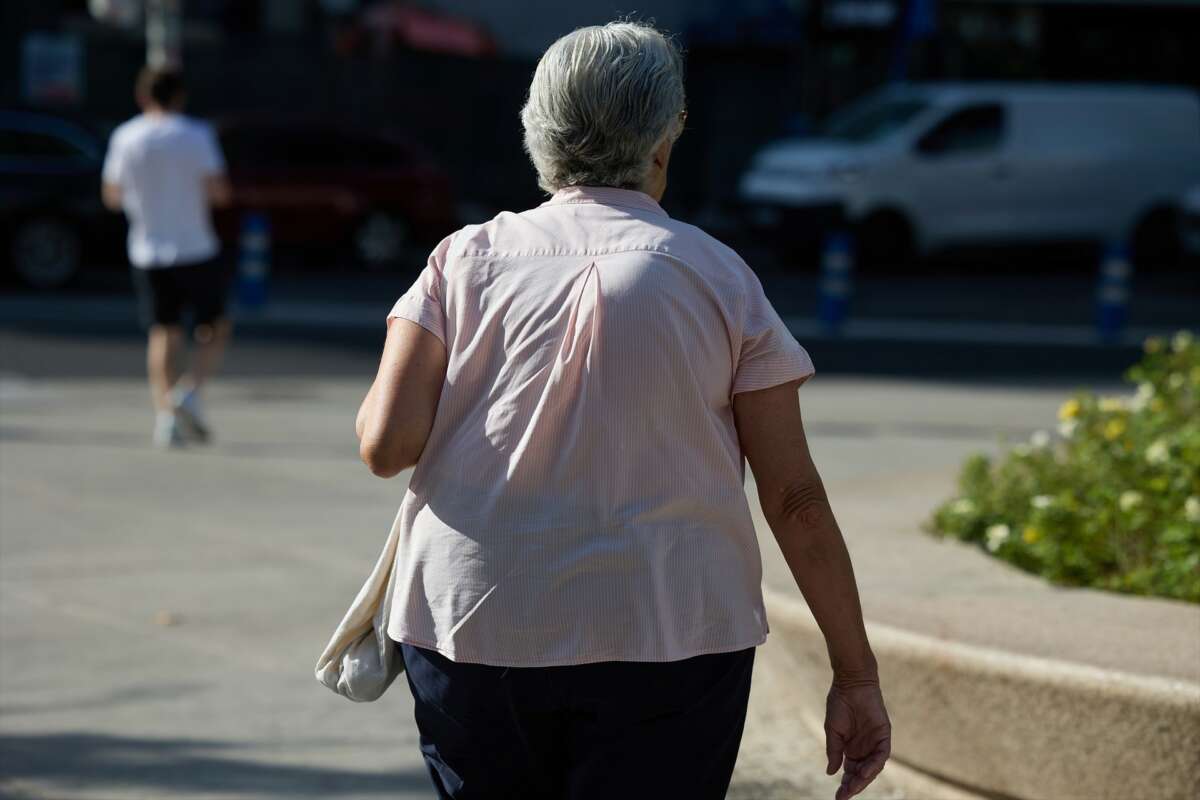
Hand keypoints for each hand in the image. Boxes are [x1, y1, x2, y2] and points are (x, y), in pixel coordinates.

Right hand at [824, 679, 891, 799]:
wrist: (850, 683)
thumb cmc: (839, 704)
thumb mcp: (833, 731)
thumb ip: (833, 751)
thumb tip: (831, 773)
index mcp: (851, 749)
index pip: (850, 772)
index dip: (845, 784)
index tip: (838, 797)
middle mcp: (864, 748)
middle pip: (861, 773)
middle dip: (854, 785)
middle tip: (844, 796)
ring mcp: (875, 742)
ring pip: (873, 767)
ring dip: (864, 778)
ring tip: (854, 787)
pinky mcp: (884, 734)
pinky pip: (882, 754)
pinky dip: (874, 764)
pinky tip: (865, 771)